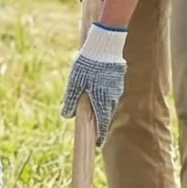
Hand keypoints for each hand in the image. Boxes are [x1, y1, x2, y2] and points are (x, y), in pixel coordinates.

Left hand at [62, 23, 127, 144]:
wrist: (104, 44)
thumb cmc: (87, 64)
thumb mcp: (74, 82)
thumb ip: (71, 100)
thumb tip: (67, 116)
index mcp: (102, 100)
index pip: (103, 125)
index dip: (100, 135)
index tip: (97, 143)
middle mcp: (112, 96)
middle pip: (106, 114)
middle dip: (100, 120)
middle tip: (93, 125)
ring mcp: (117, 87)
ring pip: (109, 102)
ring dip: (102, 105)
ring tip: (94, 103)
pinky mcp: (119, 78)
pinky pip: (112, 91)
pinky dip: (105, 93)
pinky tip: (99, 88)